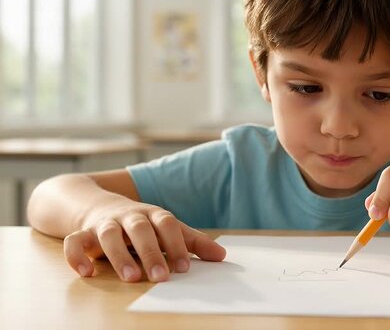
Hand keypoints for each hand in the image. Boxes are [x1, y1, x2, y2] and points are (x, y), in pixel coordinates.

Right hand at [63, 201, 225, 281]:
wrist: (96, 203)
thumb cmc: (141, 222)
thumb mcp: (166, 228)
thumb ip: (192, 242)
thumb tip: (222, 256)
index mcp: (153, 214)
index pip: (167, 224)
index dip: (177, 244)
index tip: (185, 268)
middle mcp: (129, 216)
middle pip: (140, 229)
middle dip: (152, 253)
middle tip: (162, 277)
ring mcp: (105, 223)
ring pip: (109, 235)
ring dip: (119, 256)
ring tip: (132, 278)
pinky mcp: (83, 233)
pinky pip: (75, 242)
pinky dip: (77, 255)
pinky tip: (86, 272)